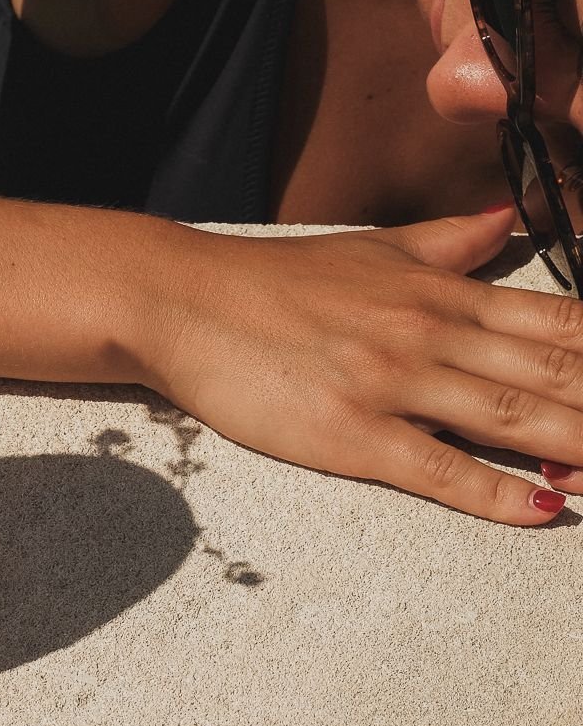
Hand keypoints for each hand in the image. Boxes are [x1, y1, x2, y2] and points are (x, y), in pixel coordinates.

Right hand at [146, 204, 581, 523]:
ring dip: (579, 446)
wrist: (182, 300)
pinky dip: (498, 492)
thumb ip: (452, 241)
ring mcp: (393, 384)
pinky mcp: (352, 434)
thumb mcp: (372, 246)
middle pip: (554, 373)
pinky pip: (438, 468)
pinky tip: (545, 508)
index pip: (560, 321)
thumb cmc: (273, 279)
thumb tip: (511, 217)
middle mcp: (430, 333)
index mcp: (442, 291)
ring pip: (512, 418)